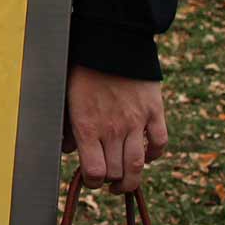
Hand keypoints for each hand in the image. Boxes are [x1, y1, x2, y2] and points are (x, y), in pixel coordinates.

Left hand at [62, 64, 166, 192]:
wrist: (110, 41)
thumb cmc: (81, 68)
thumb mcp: (65, 97)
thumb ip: (65, 126)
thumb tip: (68, 150)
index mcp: (87, 126)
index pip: (95, 172)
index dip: (93, 181)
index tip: (91, 178)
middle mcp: (113, 128)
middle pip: (117, 172)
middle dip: (111, 182)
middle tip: (108, 180)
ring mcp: (136, 121)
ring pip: (138, 165)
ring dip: (132, 180)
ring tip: (125, 182)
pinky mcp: (154, 111)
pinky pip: (159, 143)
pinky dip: (154, 155)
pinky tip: (146, 156)